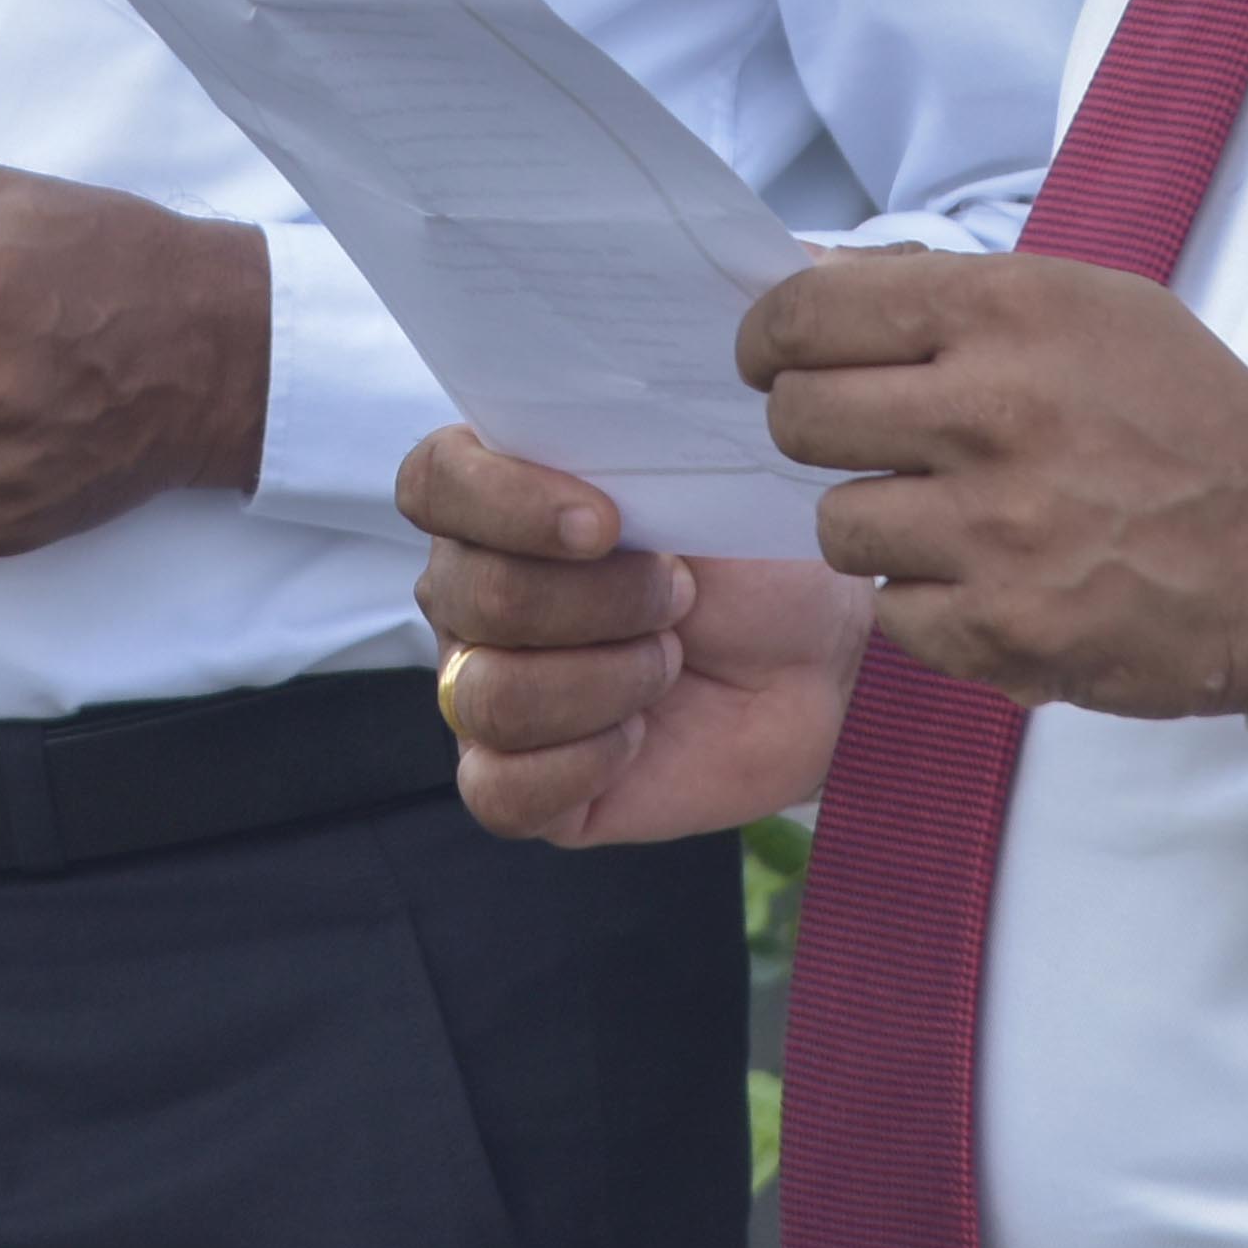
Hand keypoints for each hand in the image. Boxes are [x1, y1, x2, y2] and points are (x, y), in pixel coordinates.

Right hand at [402, 424, 866, 844]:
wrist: (814, 663)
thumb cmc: (750, 562)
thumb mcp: (698, 485)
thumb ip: (621, 459)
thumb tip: (580, 472)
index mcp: (493, 501)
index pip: (433, 483)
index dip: (506, 503)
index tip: (606, 523)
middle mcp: (468, 595)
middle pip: (474, 595)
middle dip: (601, 600)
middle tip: (681, 596)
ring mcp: (482, 689)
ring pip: (490, 697)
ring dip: (606, 681)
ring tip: (668, 663)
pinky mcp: (516, 784)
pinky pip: (498, 789)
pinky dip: (584, 763)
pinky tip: (638, 735)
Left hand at [751, 250, 1247, 721]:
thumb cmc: (1189, 416)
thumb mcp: (1088, 305)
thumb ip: (951, 291)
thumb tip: (822, 279)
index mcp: (1007, 314)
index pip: (812, 312)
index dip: (771, 338)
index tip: (773, 358)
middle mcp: (992, 414)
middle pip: (800, 418)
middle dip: (813, 427)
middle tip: (857, 438)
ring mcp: (995, 530)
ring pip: (835, 523)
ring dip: (874, 521)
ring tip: (941, 516)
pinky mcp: (1005, 629)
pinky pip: (891, 612)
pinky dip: (923, 601)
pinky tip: (982, 579)